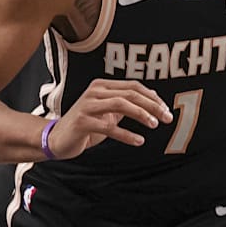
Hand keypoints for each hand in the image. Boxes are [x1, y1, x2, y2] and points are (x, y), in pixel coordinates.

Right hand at [48, 79, 173, 158]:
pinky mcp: (82, 122)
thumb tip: (153, 100)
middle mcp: (94, 91)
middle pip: (130, 93)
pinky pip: (108, 127)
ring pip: (120, 104)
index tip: (166, 110)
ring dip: (141, 114)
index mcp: (102, 86)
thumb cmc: (86, 125)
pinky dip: (126, 134)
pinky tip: (139, 141)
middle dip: (152, 105)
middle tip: (167, 117)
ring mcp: (87, 105)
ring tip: (154, 125)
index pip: (133, 86)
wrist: (58, 139)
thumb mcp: (108, 112)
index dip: (152, 97)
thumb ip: (126, 104)